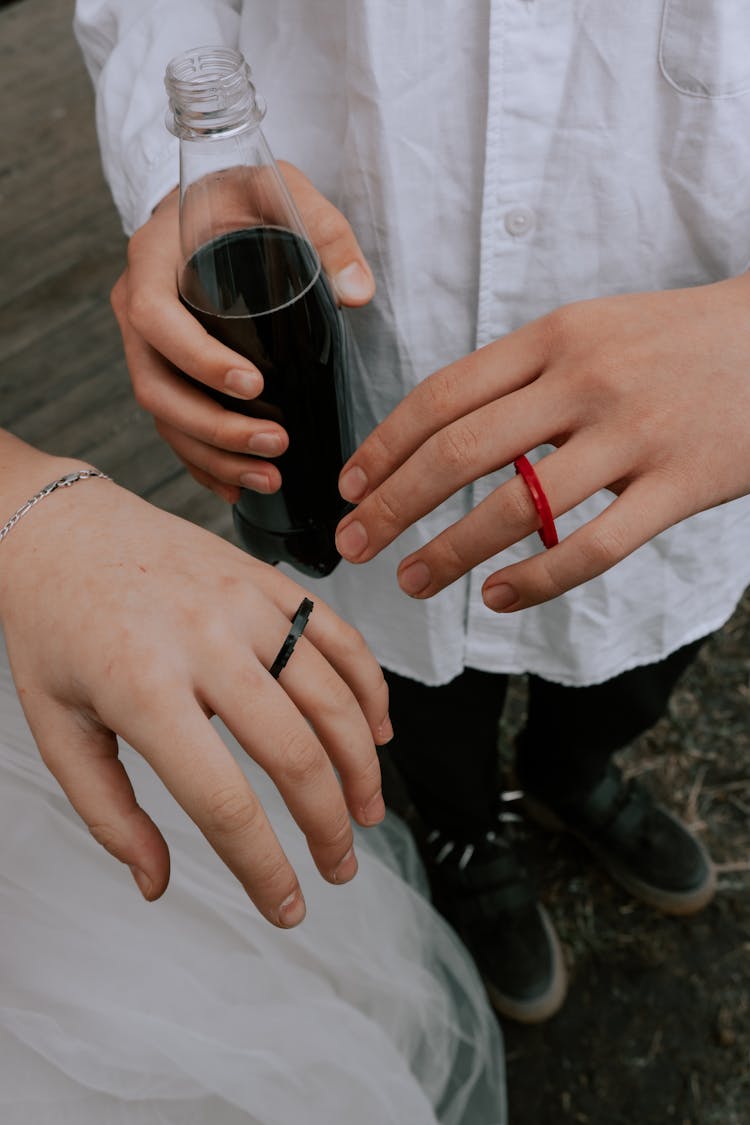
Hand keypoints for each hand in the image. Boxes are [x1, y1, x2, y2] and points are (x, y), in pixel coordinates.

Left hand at [0, 452, 389, 926]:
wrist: (58, 527)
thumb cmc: (52, 627)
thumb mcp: (55, 728)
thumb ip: (107, 813)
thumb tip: (156, 881)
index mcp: (143, 689)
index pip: (225, 803)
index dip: (266, 869)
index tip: (288, 907)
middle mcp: (204, 643)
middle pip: (297, 754)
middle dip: (330, 826)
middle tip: (339, 866)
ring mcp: (243, 603)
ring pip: (333, 695)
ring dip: (363, 765)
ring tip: (367, 810)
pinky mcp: (266, 578)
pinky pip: (338, 636)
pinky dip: (369, 686)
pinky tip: (376, 730)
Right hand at [111, 164, 374, 501]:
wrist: (211, 206)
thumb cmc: (244, 198)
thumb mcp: (283, 191)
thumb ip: (325, 230)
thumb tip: (357, 294)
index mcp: (151, 260)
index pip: (157, 320)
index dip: (199, 361)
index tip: (255, 386)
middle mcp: (136, 307)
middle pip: (154, 385)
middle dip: (214, 427)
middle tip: (276, 446)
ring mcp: (144, 347)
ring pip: (163, 417)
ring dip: (213, 456)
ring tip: (270, 477)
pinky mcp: (164, 373)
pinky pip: (173, 427)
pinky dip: (204, 464)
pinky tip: (241, 488)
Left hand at [335, 276, 749, 609]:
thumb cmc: (677, 341)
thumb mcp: (594, 330)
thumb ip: (525, 376)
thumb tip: (445, 434)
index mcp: (554, 338)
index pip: (442, 396)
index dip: (384, 446)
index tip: (349, 487)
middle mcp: (585, 381)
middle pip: (459, 452)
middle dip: (392, 505)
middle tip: (354, 544)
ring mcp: (633, 433)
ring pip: (515, 507)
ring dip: (448, 553)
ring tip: (411, 582)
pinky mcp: (681, 483)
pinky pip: (593, 547)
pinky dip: (535, 581)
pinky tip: (497, 598)